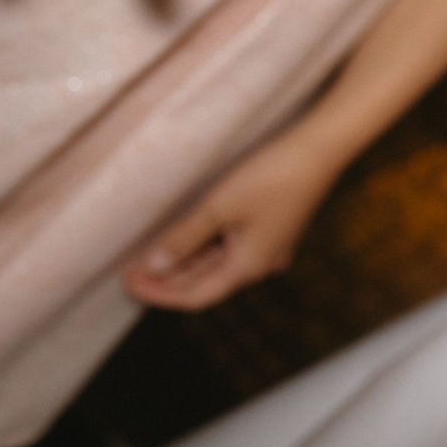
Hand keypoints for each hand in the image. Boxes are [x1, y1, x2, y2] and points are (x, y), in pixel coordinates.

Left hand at [123, 130, 338, 310]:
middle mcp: (261, 264)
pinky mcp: (272, 230)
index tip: (127, 283)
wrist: (320, 151)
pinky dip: (204, 248)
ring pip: (218, 265)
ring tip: (150, 254)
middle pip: (206, 282)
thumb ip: (184, 238)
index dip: (159, 293)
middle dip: (168, 279)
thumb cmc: (270, 177)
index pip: (195, 296)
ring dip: (184, 263)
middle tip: (130, 269)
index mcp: (248, 266)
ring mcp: (269, 248)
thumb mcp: (219, 206)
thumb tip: (153, 266)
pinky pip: (231, 249)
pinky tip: (185, 237)